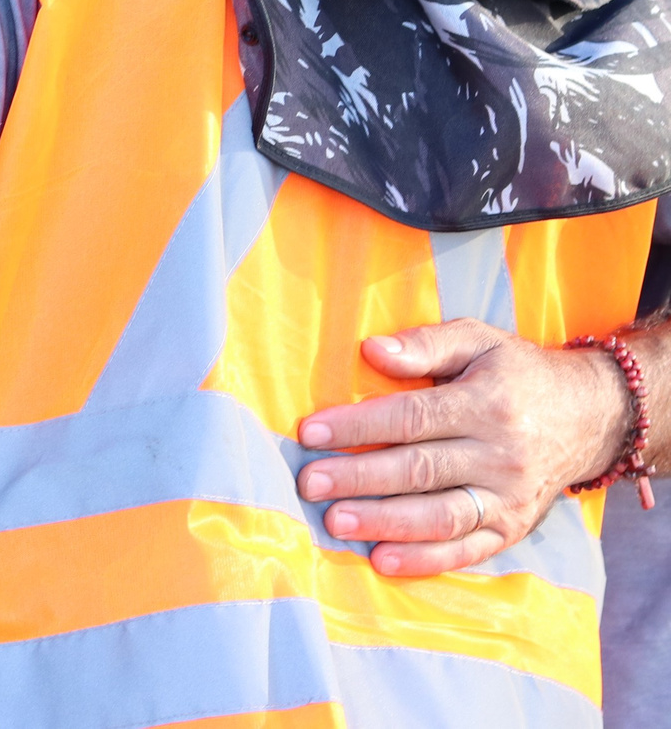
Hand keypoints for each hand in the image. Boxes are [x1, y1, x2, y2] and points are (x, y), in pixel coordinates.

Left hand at [295, 318, 626, 576]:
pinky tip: (383, 560)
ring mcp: (510, 497)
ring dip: (385, 522)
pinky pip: (468, 550)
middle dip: (359, 478)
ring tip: (335, 522)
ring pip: (441, 516)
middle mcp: (502, 456)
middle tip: (309, 483)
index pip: (413, 418)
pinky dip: (426, 559)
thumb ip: (426, 344)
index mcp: (488, 404)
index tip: (310, 432)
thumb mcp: (479, 340)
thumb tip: (372, 350)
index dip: (359, 426)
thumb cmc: (516, 373)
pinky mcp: (514, 528)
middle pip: (420, 470)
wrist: (590, 417)